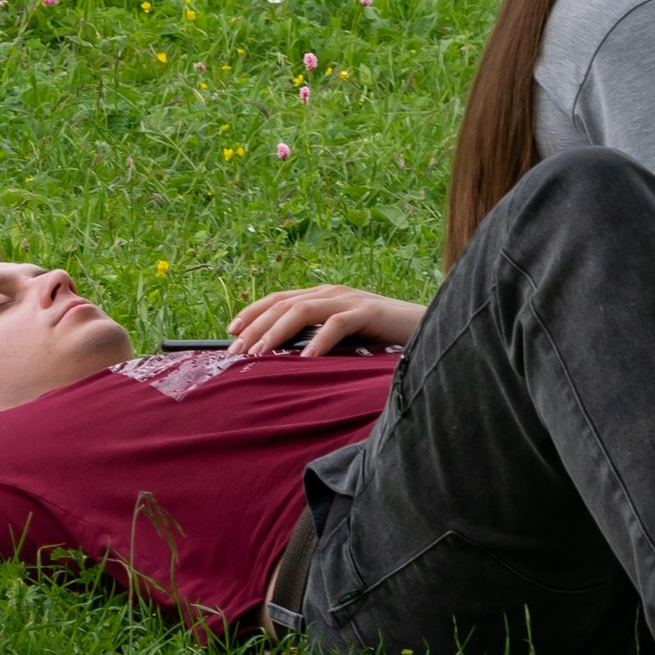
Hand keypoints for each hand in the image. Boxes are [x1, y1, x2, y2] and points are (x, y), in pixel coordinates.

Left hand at [226, 282, 423, 357]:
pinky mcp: (369, 312)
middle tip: (236, 350)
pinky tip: (306, 357)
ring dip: (278, 331)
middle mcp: (332, 292)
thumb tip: (282, 362)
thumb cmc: (381, 339)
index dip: (253, 311)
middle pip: (284, 303)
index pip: (279, 298)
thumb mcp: (342, 339)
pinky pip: (338, 324)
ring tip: (260, 352)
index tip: (230, 331)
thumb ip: (317, 341)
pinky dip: (319, 340)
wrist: (424, 328)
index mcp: (323, 295)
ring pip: (304, 309)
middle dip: (256, 326)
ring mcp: (350, 300)